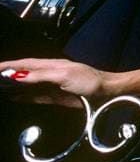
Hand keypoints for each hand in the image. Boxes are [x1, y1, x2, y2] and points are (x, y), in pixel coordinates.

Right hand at [0, 58, 139, 106]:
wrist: (107, 92)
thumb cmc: (90, 81)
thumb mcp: (64, 75)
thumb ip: (41, 76)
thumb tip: (19, 76)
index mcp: (51, 65)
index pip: (25, 64)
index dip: (8, 66)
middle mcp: (49, 74)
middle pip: (24, 74)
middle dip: (7, 75)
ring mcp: (51, 86)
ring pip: (27, 85)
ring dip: (13, 86)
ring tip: (0, 89)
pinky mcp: (55, 97)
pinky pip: (34, 96)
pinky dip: (23, 97)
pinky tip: (14, 97)